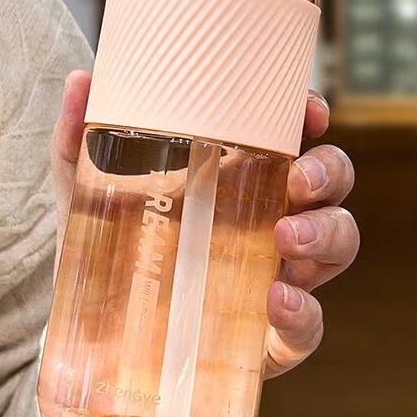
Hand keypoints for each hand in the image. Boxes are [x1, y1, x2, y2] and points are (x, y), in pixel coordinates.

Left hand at [50, 71, 357, 416]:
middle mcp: (269, 221)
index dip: (310, 117)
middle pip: (329, 185)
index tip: (308, 111)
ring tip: (288, 236)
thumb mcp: (87, 193)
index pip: (291, 137)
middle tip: (300, 178)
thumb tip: (80, 79)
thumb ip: (77, 140)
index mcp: (238, 179)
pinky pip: (309, 326)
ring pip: (338, 245)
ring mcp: (277, 277)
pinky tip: (279, 300)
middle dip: (329, 173)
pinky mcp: (270, 336)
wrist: (92, 336)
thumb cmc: (106, 250)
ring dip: (327, 234)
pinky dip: (305, 314)